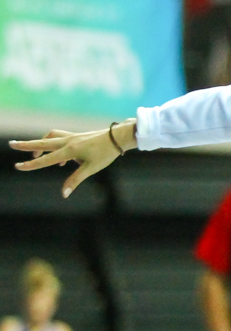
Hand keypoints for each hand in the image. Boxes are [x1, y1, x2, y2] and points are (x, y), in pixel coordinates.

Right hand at [9, 120, 137, 197]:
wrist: (117, 137)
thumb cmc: (106, 154)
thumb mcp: (91, 169)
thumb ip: (75, 180)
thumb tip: (63, 194)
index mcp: (70, 150)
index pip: (46, 159)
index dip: (31, 165)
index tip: (17, 166)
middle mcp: (68, 141)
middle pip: (42, 142)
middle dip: (26, 145)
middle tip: (12, 144)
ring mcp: (71, 137)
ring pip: (49, 138)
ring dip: (40, 144)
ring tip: (35, 156)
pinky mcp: (76, 136)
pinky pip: (59, 138)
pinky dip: (54, 145)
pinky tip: (60, 160)